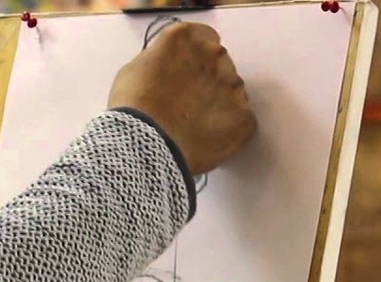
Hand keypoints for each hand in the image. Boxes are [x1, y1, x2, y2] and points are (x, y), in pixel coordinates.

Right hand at [108, 22, 256, 174]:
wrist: (146, 145)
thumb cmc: (134, 107)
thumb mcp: (138, 67)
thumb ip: (164, 58)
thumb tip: (174, 66)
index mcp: (189, 38)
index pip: (204, 39)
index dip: (195, 60)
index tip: (186, 75)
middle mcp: (216, 56)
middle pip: (220, 65)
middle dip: (209, 81)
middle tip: (189, 104)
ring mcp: (234, 87)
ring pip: (233, 92)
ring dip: (219, 104)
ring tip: (196, 125)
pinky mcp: (245, 117)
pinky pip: (242, 120)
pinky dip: (229, 129)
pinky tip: (207, 139)